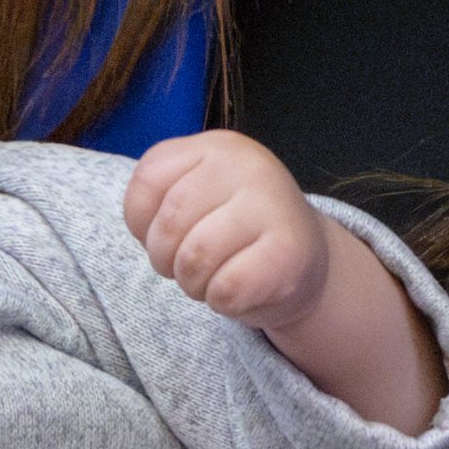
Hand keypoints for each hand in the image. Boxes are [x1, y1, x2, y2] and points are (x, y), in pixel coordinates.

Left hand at [121, 128, 335, 334]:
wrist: (306, 261)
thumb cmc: (236, 231)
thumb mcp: (197, 196)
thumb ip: (161, 198)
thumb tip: (149, 230)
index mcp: (218, 147)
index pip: (148, 180)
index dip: (141, 223)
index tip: (169, 234)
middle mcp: (249, 165)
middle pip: (169, 224)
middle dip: (166, 260)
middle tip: (191, 265)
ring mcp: (272, 206)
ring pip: (194, 259)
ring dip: (194, 284)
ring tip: (215, 276)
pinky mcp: (289, 253)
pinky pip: (225, 288)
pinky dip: (222, 302)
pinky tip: (242, 289)